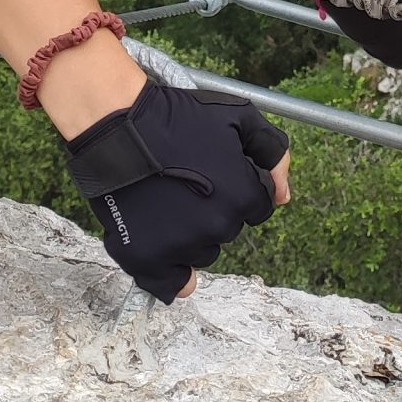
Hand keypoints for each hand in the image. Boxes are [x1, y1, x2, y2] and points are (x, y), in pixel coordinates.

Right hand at [63, 83, 290, 302]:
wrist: (117, 123)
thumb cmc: (178, 116)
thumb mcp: (240, 116)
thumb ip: (274, 152)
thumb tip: (284, 196)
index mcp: (243, 196)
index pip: (256, 206)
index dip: (238, 186)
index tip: (214, 171)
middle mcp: (217, 227)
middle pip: (228, 228)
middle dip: (215, 208)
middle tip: (186, 179)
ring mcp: (181, 246)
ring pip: (201, 252)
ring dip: (192, 234)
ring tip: (166, 201)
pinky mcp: (147, 258)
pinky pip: (173, 285)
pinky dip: (173, 276)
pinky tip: (168, 260)